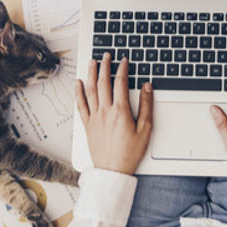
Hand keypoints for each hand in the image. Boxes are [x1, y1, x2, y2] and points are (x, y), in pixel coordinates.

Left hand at [75, 53, 152, 174]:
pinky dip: (79, 92)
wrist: (113, 171)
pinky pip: (80, 105)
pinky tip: (78, 83)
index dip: (122, 69)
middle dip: (105, 66)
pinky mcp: (87, 125)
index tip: (124, 60)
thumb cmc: (130, 153)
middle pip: (103, 82)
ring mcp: (94, 118)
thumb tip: (147, 87)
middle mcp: (105, 112)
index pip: (120, 83)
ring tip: (92, 62)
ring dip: (91, 74)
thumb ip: (146, 106)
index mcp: (120, 111)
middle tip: (106, 56)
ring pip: (90, 90)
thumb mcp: (146, 129)